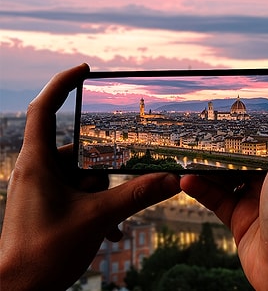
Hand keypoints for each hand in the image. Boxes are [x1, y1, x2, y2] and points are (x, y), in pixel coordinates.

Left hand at [0, 64, 180, 289]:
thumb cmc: (42, 255)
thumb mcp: (96, 219)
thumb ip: (137, 195)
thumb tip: (172, 180)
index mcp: (37, 164)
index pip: (45, 110)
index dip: (62, 85)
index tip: (85, 70)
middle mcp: (36, 172)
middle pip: (80, 152)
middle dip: (105, 174)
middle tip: (116, 195)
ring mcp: (41, 191)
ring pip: (83, 179)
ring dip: (104, 199)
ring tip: (112, 225)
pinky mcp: (47, 207)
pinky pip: (78, 197)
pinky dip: (96, 210)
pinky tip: (108, 234)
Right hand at [181, 78, 267, 289]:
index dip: (252, 116)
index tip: (230, 99)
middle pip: (243, 152)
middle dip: (221, 140)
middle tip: (194, 122)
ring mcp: (257, 199)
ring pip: (225, 174)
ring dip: (204, 164)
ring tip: (180, 150)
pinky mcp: (240, 219)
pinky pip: (215, 198)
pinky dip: (199, 189)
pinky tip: (182, 180)